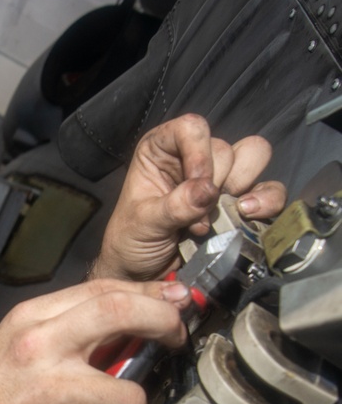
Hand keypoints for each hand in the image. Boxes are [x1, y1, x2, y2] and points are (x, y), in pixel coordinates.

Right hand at [0, 278, 191, 403]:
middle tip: (175, 338)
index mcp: (28, 322)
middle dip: (164, 323)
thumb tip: (132, 318)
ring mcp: (52, 394)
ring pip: (130, 396)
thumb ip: (65, 330)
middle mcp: (39, 350)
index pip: (102, 290)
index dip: (149, 295)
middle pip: (122, 314)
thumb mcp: (14, 347)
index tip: (173, 304)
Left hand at [92, 114, 286, 280]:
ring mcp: (221, 178)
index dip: (199, 154)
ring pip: (254, 158)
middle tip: (196, 216)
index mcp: (163, 149)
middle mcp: (194, 157)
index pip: (192, 128)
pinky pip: (271, 190)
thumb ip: (174, 206)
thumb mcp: (143, 224)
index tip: (195, 185)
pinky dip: (265, 203)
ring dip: (242, 188)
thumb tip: (207, 191)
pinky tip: (246, 218)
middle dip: (215, 184)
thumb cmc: (133, 243)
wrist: (144, 275)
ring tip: (219, 218)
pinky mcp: (241, 201)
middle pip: (226, 148)